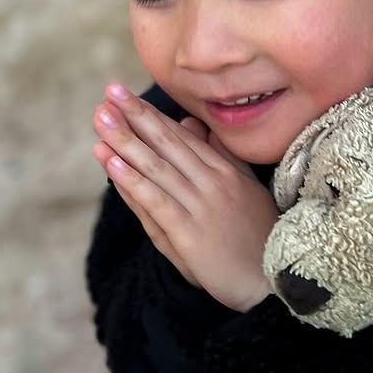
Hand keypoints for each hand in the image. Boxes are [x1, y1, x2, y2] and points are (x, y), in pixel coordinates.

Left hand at [92, 84, 277, 311]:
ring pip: (156, 166)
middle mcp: (212, 182)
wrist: (272, 281)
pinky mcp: (188, 232)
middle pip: (167, 143)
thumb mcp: (246, 191)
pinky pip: (155, 200)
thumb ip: (221, 159)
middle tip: (109, 91)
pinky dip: (131, 180)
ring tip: (100, 118)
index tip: (125, 94)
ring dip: (125, 141)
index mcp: (225, 171)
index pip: (181, 136)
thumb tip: (197, 128)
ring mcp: (200, 206)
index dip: (151, 114)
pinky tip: (111, 162)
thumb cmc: (259, 237)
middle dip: (135, 115)